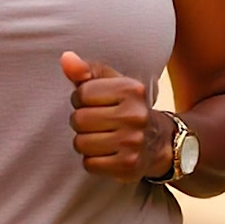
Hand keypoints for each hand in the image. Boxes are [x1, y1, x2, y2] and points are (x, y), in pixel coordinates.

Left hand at [60, 51, 172, 181]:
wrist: (159, 141)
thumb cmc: (127, 107)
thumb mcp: (112, 83)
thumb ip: (87, 70)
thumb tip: (65, 58)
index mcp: (131, 89)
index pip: (82, 93)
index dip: (80, 99)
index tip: (93, 103)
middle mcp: (135, 114)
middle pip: (79, 119)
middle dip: (81, 122)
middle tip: (97, 122)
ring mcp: (133, 142)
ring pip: (81, 143)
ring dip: (85, 142)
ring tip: (101, 137)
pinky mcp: (128, 165)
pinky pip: (89, 163)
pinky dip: (92, 160)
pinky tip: (107, 153)